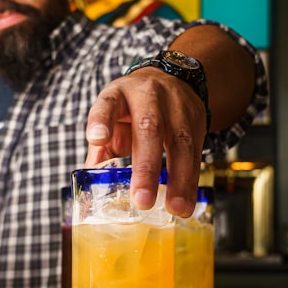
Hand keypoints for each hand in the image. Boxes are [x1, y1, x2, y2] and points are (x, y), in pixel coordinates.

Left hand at [85, 67, 205, 216]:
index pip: (108, 103)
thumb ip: (101, 150)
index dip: (101, 120)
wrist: (172, 78)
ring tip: (174, 208)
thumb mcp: (113, 118)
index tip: (97, 138)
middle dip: (146, 167)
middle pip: (149, 128)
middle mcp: (149, 96)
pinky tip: (186, 204)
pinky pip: (196, 152)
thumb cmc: (133, 107)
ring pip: (180, 141)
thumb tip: (90, 189)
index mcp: (119, 94)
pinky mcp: (197, 119)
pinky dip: (191, 182)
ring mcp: (176, 106)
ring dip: (179, 179)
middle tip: (142, 200)